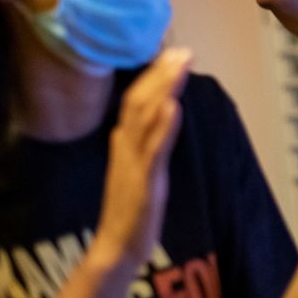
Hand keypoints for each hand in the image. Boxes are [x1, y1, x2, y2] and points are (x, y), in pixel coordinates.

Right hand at [95, 48, 191, 265]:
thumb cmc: (130, 209)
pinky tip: (172, 106)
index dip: (152, 75)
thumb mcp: (136, 166)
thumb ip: (142, 139)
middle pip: (139, 99)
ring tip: (180, 64)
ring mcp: (133, 161)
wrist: (116, 247)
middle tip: (181, 50)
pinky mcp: (144, 180)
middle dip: (161, 73)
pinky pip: (153, 148)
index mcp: (124, 142)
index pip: (135, 99)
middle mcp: (125, 146)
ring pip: (145, 116)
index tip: (170, 53)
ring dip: (164, 87)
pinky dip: (162, 125)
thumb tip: (155, 112)